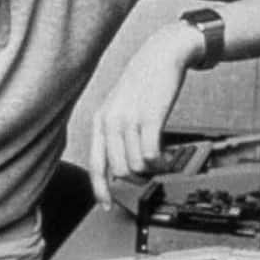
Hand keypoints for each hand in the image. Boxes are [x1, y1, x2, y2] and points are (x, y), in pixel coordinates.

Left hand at [88, 22, 200, 207]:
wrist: (162, 55)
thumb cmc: (143, 83)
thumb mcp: (119, 107)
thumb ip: (114, 134)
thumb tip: (118, 167)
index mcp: (100, 121)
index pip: (95, 164)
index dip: (100, 189)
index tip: (107, 205)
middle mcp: (110, 122)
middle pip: (118, 170)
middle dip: (135, 180)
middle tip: (147, 176)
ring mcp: (129, 120)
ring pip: (136, 166)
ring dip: (150, 171)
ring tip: (158, 163)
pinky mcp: (150, 118)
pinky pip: (151, 155)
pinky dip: (159, 162)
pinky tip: (164, 158)